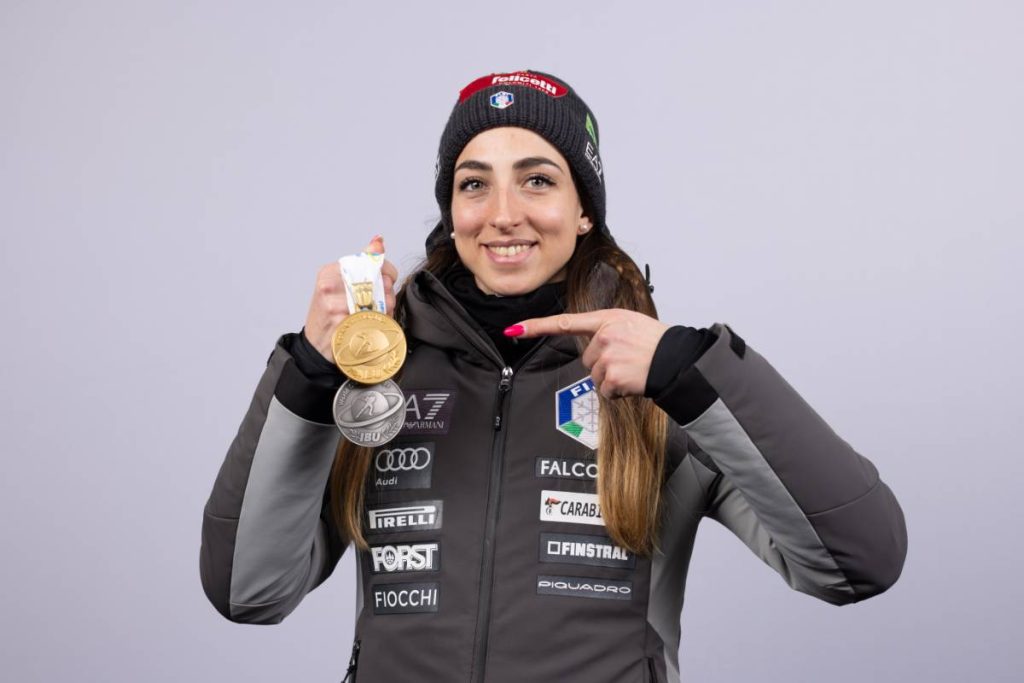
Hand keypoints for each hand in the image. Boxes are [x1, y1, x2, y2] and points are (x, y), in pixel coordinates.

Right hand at [303, 254, 397, 362]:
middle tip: (381, 303)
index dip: (387, 272)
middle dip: (387, 294)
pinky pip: (374, 320)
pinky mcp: (342, 325)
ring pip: (379, 303)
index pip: (371, 263)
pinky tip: (372, 326)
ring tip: (376, 315)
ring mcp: (334, 306)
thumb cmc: (329, 315)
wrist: (315, 346)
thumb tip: (378, 241)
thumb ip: (361, 264)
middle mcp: (329, 286)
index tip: (387, 280)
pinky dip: (380, 323)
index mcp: (329, 272)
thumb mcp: (339, 285)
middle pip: (378, 282)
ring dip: (385, 311)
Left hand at [509, 309, 668, 398]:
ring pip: (595, 376)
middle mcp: (605, 335)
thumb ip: (608, 331)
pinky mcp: (612, 376)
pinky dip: (618, 391)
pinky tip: (634, 381)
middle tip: (628, 361)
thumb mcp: (631, 325)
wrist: (679, 359)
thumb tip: (591, 351)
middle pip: (587, 359)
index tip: (514, 330)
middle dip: (604, 364)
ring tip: (634, 370)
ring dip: (612, 379)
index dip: (536, 327)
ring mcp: (607, 356)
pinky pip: (605, 391)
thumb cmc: (657, 344)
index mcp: (608, 319)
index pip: (565, 322)